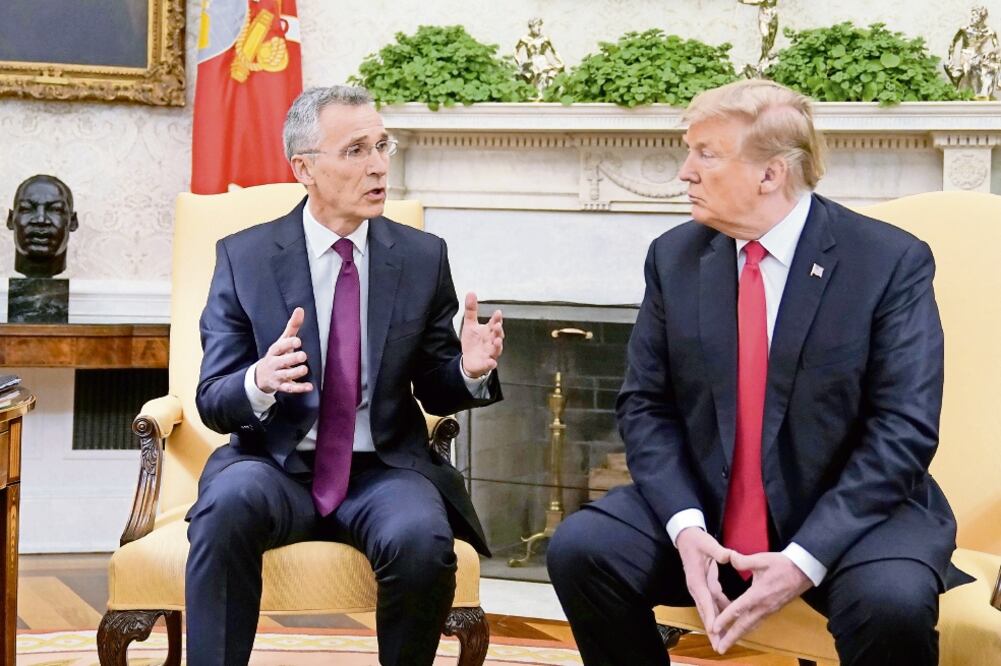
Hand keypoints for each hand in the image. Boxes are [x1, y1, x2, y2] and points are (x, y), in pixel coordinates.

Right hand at [255, 307, 313, 393]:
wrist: (261, 375)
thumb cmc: (277, 354)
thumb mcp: (282, 340)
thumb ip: (292, 326)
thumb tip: (300, 309)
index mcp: (275, 350)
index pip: (280, 346)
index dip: (288, 343)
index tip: (298, 341)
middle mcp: (275, 363)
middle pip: (282, 361)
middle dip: (291, 359)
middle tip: (303, 355)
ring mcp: (277, 375)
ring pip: (285, 375)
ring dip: (295, 373)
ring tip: (304, 369)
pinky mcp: (281, 386)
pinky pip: (290, 388)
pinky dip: (299, 388)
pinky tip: (309, 387)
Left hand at [460, 292, 502, 377]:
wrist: (469, 360)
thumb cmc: (473, 342)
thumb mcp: (470, 324)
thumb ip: (471, 310)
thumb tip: (471, 293)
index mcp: (489, 331)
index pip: (494, 323)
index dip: (496, 318)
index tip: (497, 313)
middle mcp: (492, 341)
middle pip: (498, 335)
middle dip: (498, 331)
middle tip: (497, 325)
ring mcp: (490, 353)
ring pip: (496, 349)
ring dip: (498, 345)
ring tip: (497, 341)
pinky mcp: (486, 364)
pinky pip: (490, 364)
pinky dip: (491, 363)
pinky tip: (491, 362)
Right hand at [676, 528, 731, 649]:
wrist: (686, 537)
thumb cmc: (696, 540)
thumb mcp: (707, 543)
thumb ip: (718, 551)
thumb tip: (729, 556)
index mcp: (696, 578)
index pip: (704, 599)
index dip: (710, 614)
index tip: (715, 629)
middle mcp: (696, 587)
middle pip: (705, 611)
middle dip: (712, 629)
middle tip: (718, 645)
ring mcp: (699, 588)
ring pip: (709, 610)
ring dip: (716, 625)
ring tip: (724, 640)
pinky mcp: (704, 586)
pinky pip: (713, 603)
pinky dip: (720, 613)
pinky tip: (729, 622)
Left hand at [711, 551, 812, 653]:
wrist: (804, 571)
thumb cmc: (783, 565)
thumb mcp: (762, 559)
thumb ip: (743, 561)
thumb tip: (728, 557)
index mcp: (758, 594)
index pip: (738, 609)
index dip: (725, 619)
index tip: (714, 628)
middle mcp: (763, 606)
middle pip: (744, 625)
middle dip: (731, 637)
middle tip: (719, 649)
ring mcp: (769, 610)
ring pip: (751, 626)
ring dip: (738, 636)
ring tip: (726, 644)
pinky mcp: (772, 610)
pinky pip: (757, 623)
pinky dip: (747, 629)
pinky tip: (740, 632)